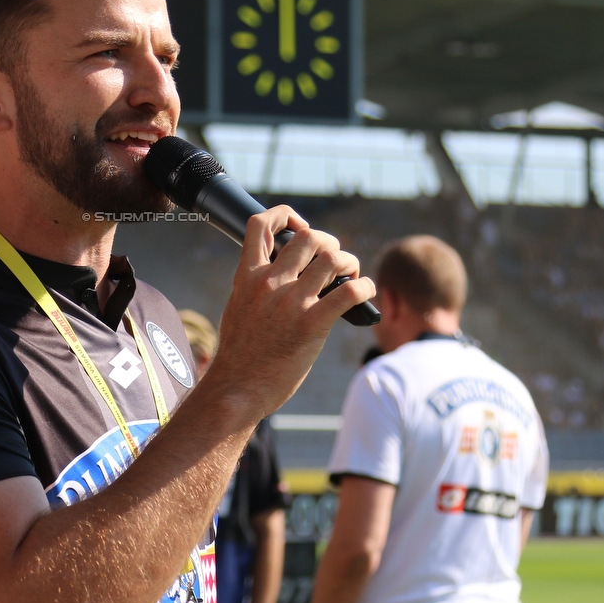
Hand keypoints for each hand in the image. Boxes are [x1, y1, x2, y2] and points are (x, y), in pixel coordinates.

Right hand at [209, 207, 375, 420]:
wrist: (237, 388)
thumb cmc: (240, 355)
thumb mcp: (238, 308)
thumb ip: (257, 287)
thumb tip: (281, 276)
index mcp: (248, 276)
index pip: (261, 224)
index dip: (285, 214)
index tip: (299, 226)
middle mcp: (269, 283)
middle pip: (309, 237)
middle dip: (329, 243)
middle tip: (335, 261)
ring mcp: (290, 302)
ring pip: (332, 258)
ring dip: (350, 262)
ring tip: (352, 275)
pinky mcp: (311, 324)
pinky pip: (348, 293)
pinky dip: (365, 287)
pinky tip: (366, 292)